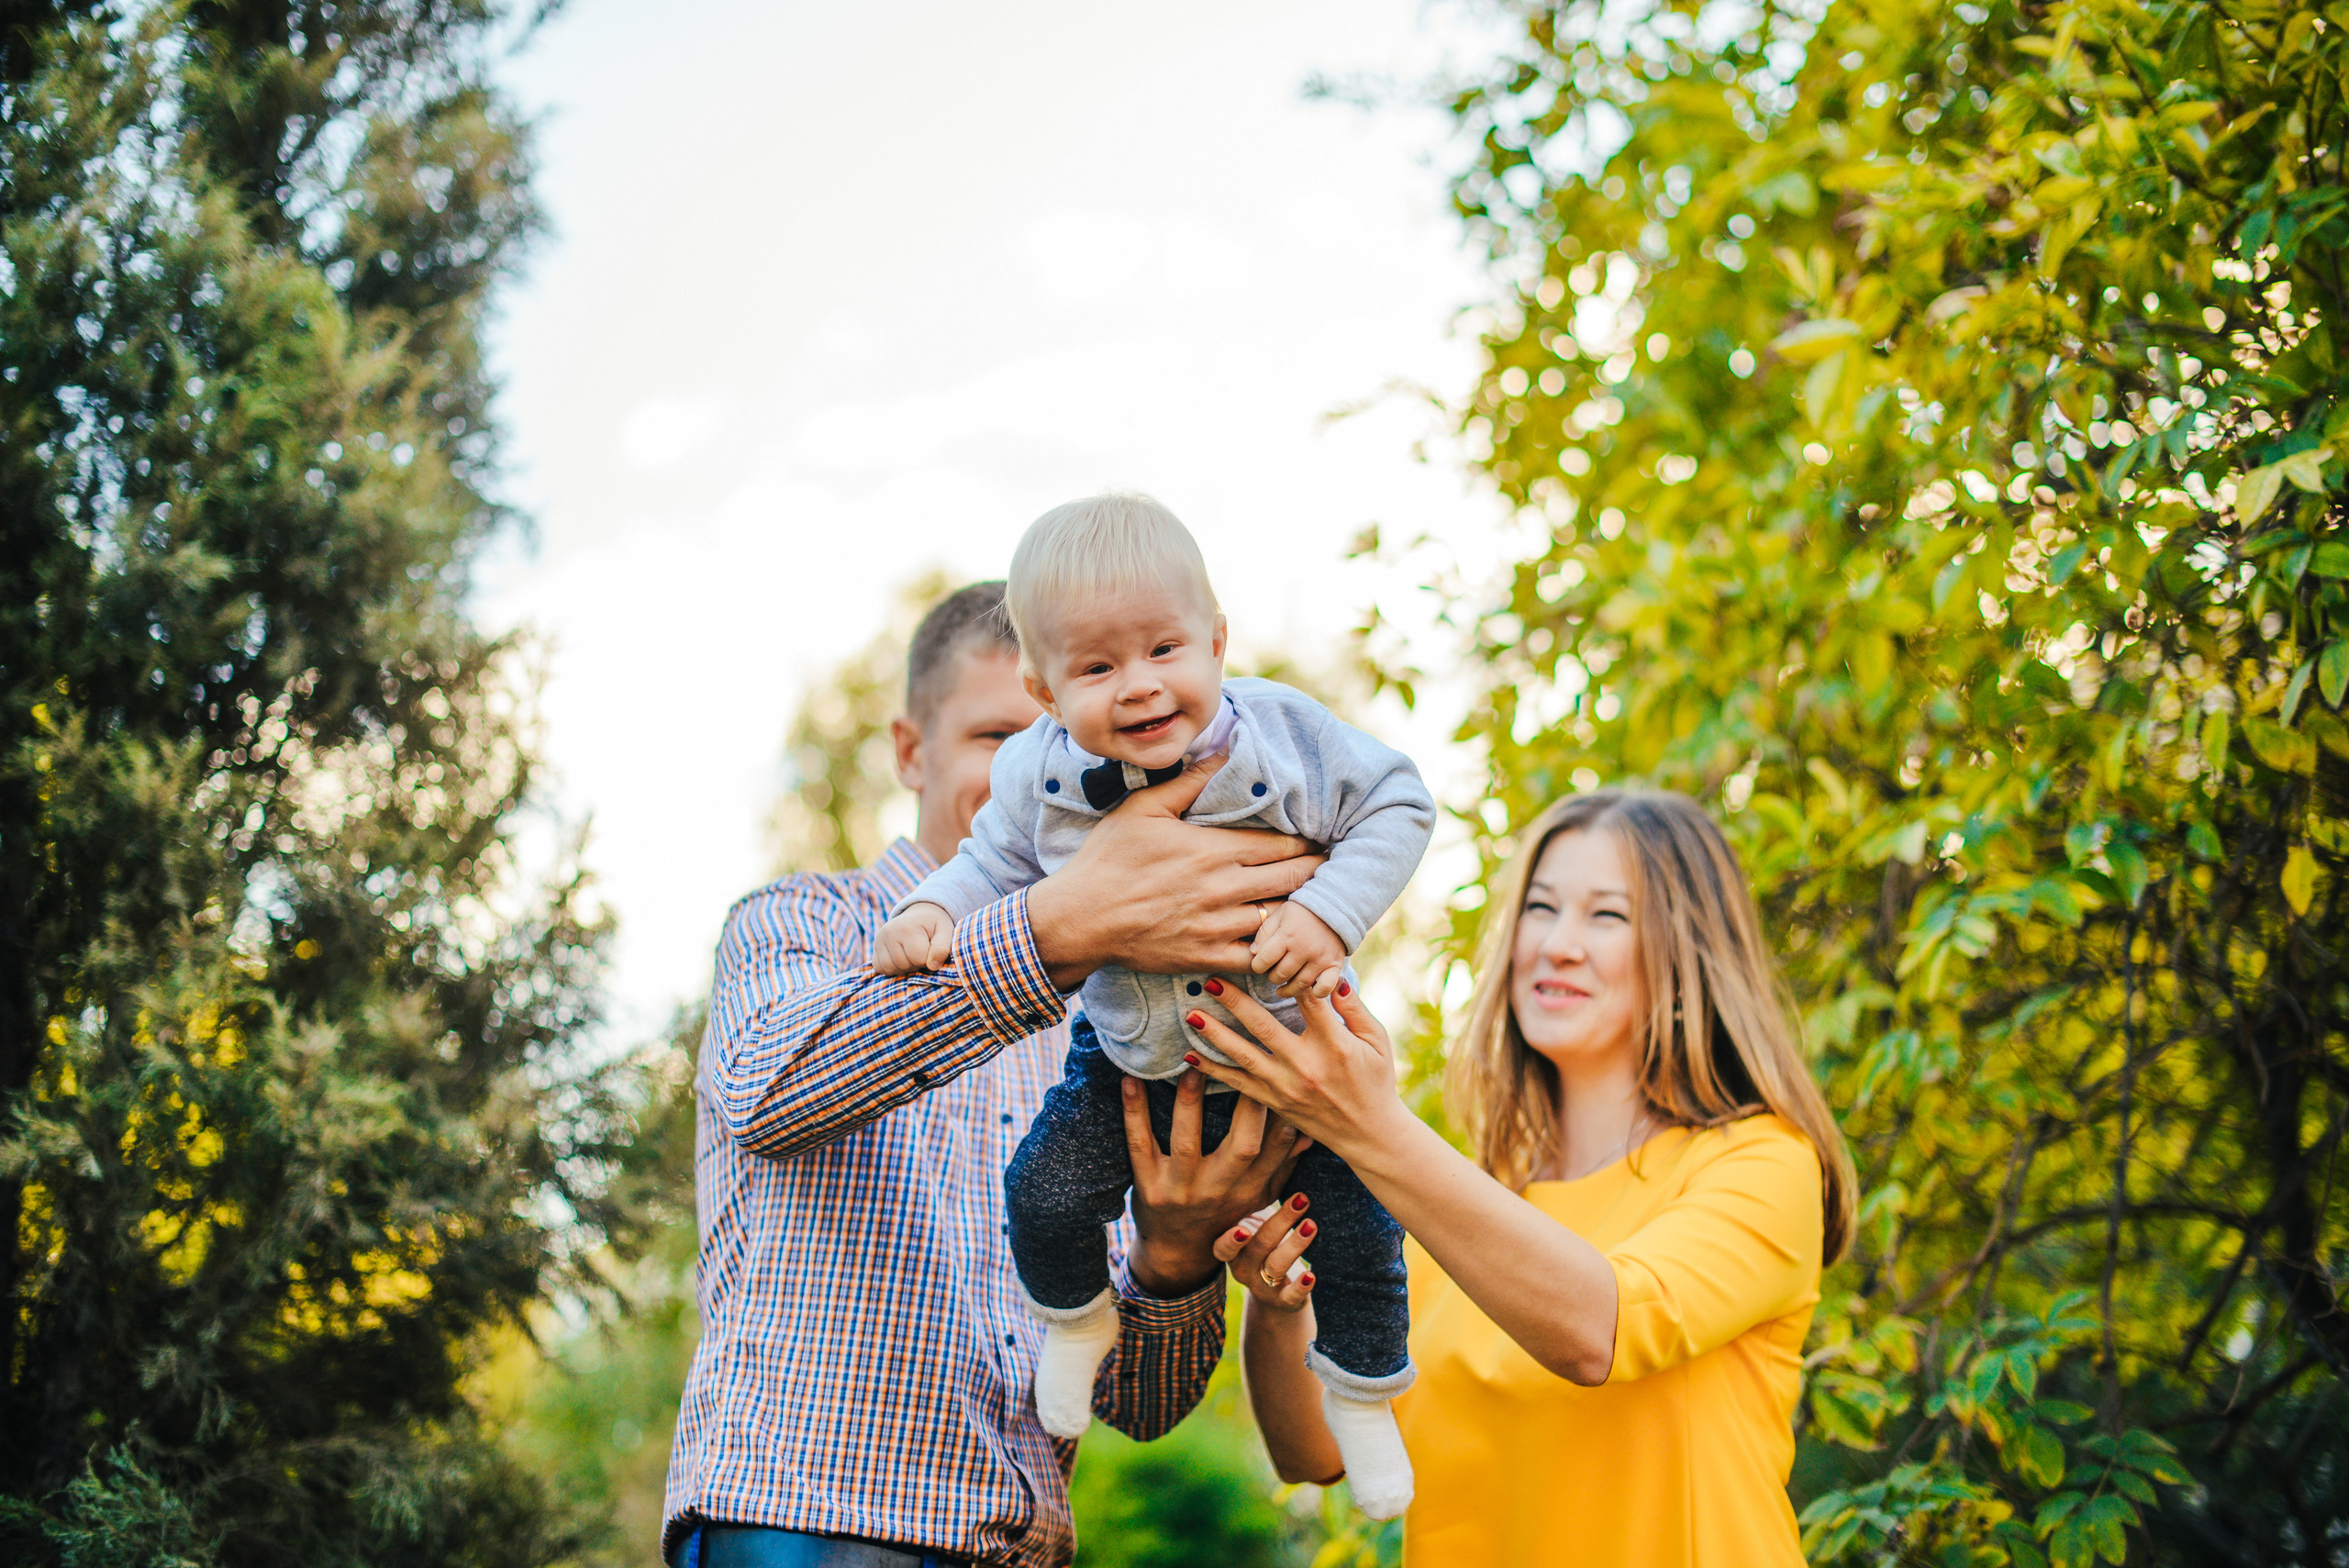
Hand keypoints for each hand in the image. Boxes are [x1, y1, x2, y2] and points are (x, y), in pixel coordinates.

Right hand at [873, 903, 954, 974]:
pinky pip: (881, 968)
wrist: (920, 915)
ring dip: (905, 969)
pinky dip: (892, 968)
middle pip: (904, 965)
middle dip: (916, 964)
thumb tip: (932, 966)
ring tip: (912, 956)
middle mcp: (889, 932)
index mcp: (908, 927)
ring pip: (891, 969)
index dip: (928, 960)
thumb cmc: (934, 926)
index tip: (931, 950)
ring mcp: (879, 939)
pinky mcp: (874, 947)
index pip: (918, 958)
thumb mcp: (946, 932)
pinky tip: (902, 959)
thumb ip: (942, 948)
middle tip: (922, 952)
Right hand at [1026, 755, 1325, 990]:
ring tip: (1319, 906)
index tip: (1323, 841)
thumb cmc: (1108, 860)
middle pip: (1293, 881)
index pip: (1282, 846)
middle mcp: (1223, 889)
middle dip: (1318, 874)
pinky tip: (1286, 944)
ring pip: (1281, 920)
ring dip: (1303, 913)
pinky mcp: (1206, 958)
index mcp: (1213, 850)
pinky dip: (1277, 950)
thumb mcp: (1144, 809)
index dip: (1309, 844)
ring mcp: (1217, 927)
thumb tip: (1226, 750)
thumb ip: (1190, 781)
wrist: (1079, 919)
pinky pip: (1257, 958)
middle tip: (1334, 869)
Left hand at [1123, 1068, 1311, 1297]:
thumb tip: (1308, 1129)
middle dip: (1248, 1107)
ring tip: (1191, 1067)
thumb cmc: (1222, 1215)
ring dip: (1189, 1103)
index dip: (1283, 1113)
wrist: (1177, 1254)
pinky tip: (1130, 1082)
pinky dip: (1134, 1113)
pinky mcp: (1148, 1188)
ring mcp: (1182, 1190)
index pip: (1275, 1148)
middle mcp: (1219, 1190)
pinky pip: (1140, 1146)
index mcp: (1250, 1189)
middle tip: (1244, 1062)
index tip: (1283, 1076)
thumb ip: (1282, 1164)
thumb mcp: (1257, 1196)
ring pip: (1187, 1143)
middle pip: (1242, 1147)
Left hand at [1179, 980, 1410, 1159]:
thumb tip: (1332, 977)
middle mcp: (1306, 1066)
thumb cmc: (1376, 1081)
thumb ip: (1355, 1008)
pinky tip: (1190, 1057)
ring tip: (1191, 1014)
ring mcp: (1287, 1087)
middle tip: (1210, 980)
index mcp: (1335, 1045)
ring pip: (1243, 1056)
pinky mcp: (1275, 1103)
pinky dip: (1213, 1071)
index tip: (1269, 961)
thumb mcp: (1377, 1041)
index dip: (1289, 979)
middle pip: (1263, 1027)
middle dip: (1234, 1002)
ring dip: (1214, 1034)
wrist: (1368, 1134)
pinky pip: (1238, 1085)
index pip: (1308, 1003)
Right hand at [1217, 1193, 1316, 1312]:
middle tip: (1301, 1200)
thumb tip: (1271, 1157)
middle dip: (1280, 1222)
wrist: (1274, 1294)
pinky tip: (1311, 1275)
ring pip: (1275, 1266)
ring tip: (1312, 1225)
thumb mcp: (1255, 1228)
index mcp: (1231, 1251)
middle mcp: (1242, 1269)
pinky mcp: (1282, 1302)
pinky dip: (1300, 1286)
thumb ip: (1254, 1204)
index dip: (1231, 1240)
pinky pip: (1290, 1297)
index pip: (1222, 1248)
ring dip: (1294, 1244)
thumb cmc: (1264, 1247)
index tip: (1244, 1228)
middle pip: (1258, 1246)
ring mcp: (1261, 1287)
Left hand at [1249, 902, 1346, 997]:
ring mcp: (1320, 959)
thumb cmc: (1302, 911)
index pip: (1263, 961)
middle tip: (1274, 971)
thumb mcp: (1279, 914)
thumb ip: (1264, 933)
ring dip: (1288, 989)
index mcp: (1287, 935)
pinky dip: (1317, 992)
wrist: (1335, 906)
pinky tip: (1309, 990)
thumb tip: (1253, 953)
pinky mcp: (1334, 965)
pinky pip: (1325, 987)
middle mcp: (1304, 949)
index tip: (1260, 964)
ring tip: (1283, 986)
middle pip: (1280, 975)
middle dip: (1272, 976)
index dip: (1257, 966)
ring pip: (1299, 985)